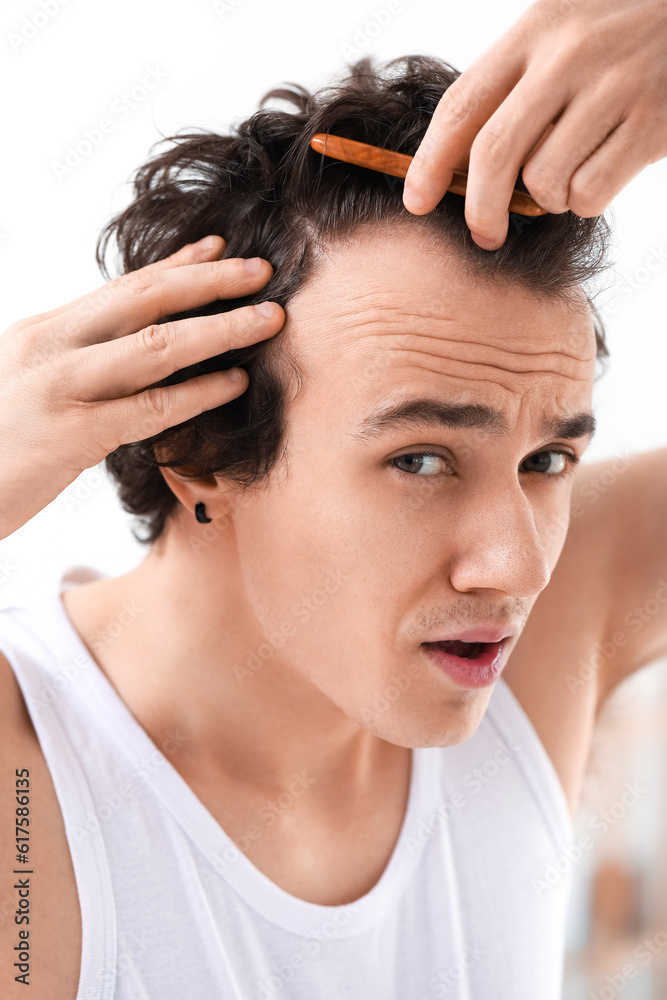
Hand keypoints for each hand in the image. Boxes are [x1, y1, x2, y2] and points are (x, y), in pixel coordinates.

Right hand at [0, 236, 283, 538]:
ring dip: (220, 329)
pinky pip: (150, 408)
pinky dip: (199, 393)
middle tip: (262, 269)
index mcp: (43, 332)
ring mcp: (60, 387)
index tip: (220, 248)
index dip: (176, 265)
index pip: (121, 287)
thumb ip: (75, 364)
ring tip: (270, 319)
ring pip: (156, 346)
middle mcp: (52, 347)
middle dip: (209, 280)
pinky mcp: (71, 435)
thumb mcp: (27, 386)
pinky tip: (236, 384)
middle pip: (144, 299)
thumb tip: (128, 355)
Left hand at [403, 0, 666, 248]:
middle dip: (480, 209)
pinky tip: (602, 172)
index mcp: (535, 29)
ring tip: (569, 174)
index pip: (461, 106)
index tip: (416, 201)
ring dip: (549, 198)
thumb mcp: (562, 32)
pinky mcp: (651, 123)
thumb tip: (457, 165)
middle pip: (494, 154)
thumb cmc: (621, 35)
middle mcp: (569, 54)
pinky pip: (590, 192)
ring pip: (544, 181)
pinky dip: (587, 200)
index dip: (430, 162)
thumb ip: (515, 84)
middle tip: (485, 234)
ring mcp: (613, 87)